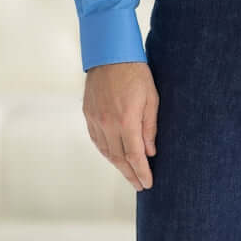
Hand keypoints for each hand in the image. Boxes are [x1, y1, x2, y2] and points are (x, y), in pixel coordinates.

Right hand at [83, 61, 158, 191]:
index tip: (147, 183)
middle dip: (130, 174)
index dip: (141, 172)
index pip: (134, 155)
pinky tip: (113, 156)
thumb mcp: (151, 97)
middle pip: (119, 158)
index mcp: (126, 120)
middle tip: (139, 185)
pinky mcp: (88, 114)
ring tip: (129, 174)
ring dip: (117, 165)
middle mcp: (108, 123)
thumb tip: (150, 152)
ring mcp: (96, 119)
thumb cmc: (135, 73)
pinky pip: (97, 140)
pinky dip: (106, 152)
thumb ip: (150, 127)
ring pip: (106, 151)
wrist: (110, 54)